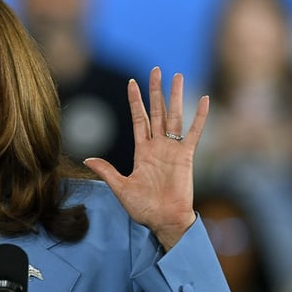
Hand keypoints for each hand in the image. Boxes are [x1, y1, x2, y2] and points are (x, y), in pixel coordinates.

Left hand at [84, 67, 207, 250]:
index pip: (138, 119)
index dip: (135, 101)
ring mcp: (173, 150)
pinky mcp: (187, 157)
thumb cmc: (143, 208)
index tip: (132, 82)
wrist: (164, 221)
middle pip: (156, 111)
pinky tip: (204, 99)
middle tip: (156, 70)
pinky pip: (195, 133)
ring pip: (175, 116)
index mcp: (142, 151)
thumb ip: (107, 171)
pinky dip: (200, 116)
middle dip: (155, 91)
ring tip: (177, 76)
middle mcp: (158, 146)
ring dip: (175, 96)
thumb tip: (88, 159)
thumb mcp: (120, 188)